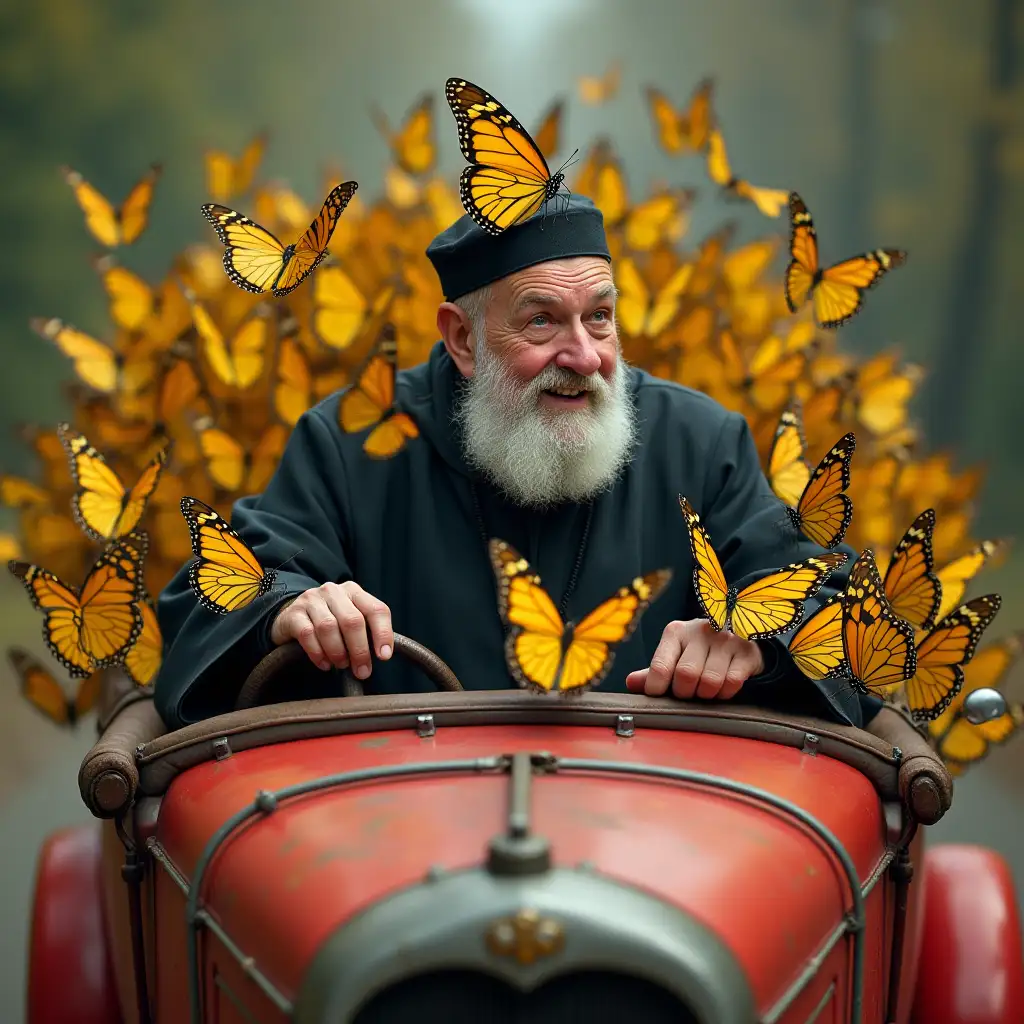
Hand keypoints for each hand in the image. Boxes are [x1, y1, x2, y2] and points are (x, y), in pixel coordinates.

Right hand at [270, 581, 392, 678]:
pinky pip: (307, 634)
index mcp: (354, 591)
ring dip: (338, 652)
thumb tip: (382, 655)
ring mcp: (311, 600)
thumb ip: (366, 631)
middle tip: (362, 671)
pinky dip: (318, 653)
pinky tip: (324, 664)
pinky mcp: (293, 613)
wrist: (292, 617)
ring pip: (329, 627)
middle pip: (352, 620)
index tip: (384, 656)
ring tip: (341, 665)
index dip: (383, 634)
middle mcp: (333, 591)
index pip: (376, 609)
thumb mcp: (349, 620)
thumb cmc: (330, 622)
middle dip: (360, 650)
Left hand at [625, 619, 762, 699]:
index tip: (660, 695)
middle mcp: (699, 631)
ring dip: (705, 695)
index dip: (657, 688)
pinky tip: (722, 687)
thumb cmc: (697, 653)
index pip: (660, 666)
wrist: (738, 641)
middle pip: (685, 676)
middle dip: (684, 693)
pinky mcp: (746, 652)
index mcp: (675, 632)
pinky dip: (725, 693)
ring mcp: (725, 640)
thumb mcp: (673, 657)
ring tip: (704, 689)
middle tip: (687, 692)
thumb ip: (653, 671)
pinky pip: (732, 683)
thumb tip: (630, 682)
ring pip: (709, 682)